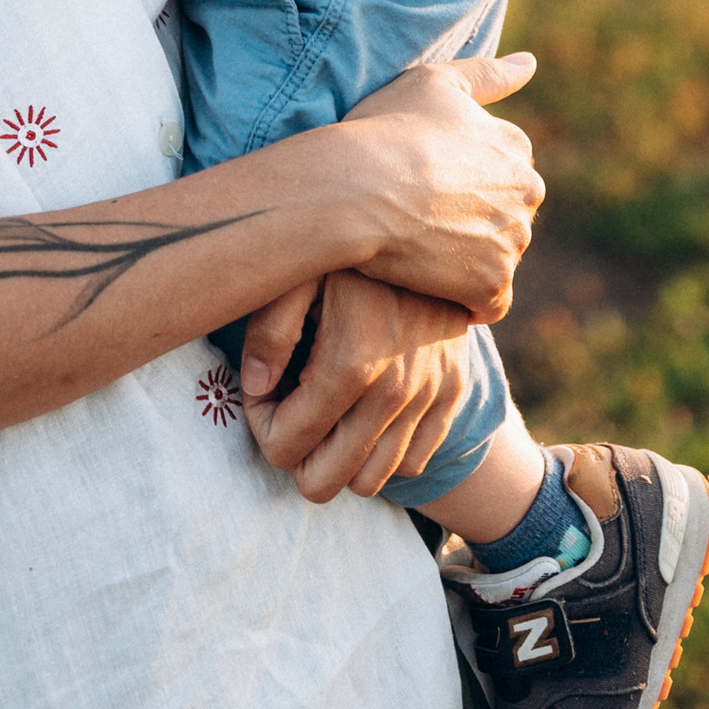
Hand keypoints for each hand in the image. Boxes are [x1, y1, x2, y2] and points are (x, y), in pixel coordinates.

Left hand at [241, 272, 472, 504]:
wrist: (436, 226)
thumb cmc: (353, 250)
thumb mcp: (299, 273)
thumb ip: (269, 330)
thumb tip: (255, 386)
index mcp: (351, 362)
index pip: (284, 447)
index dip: (260, 425)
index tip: (263, 391)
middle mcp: (395, 391)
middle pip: (325, 482)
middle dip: (295, 457)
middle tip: (289, 411)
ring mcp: (429, 397)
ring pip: (370, 482)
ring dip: (338, 458)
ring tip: (325, 411)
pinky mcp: (453, 394)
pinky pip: (411, 462)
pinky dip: (382, 449)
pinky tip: (364, 408)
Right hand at [330, 50, 539, 317]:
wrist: (357, 187)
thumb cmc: (387, 129)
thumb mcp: (435, 81)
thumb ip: (488, 74)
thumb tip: (531, 63)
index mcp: (516, 147)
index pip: (501, 173)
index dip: (459, 181)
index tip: (425, 185)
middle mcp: (526, 193)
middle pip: (503, 217)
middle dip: (471, 222)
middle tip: (418, 221)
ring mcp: (513, 241)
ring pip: (496, 258)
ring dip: (466, 260)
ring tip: (417, 252)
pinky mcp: (492, 284)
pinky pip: (486, 302)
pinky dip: (464, 299)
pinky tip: (429, 286)